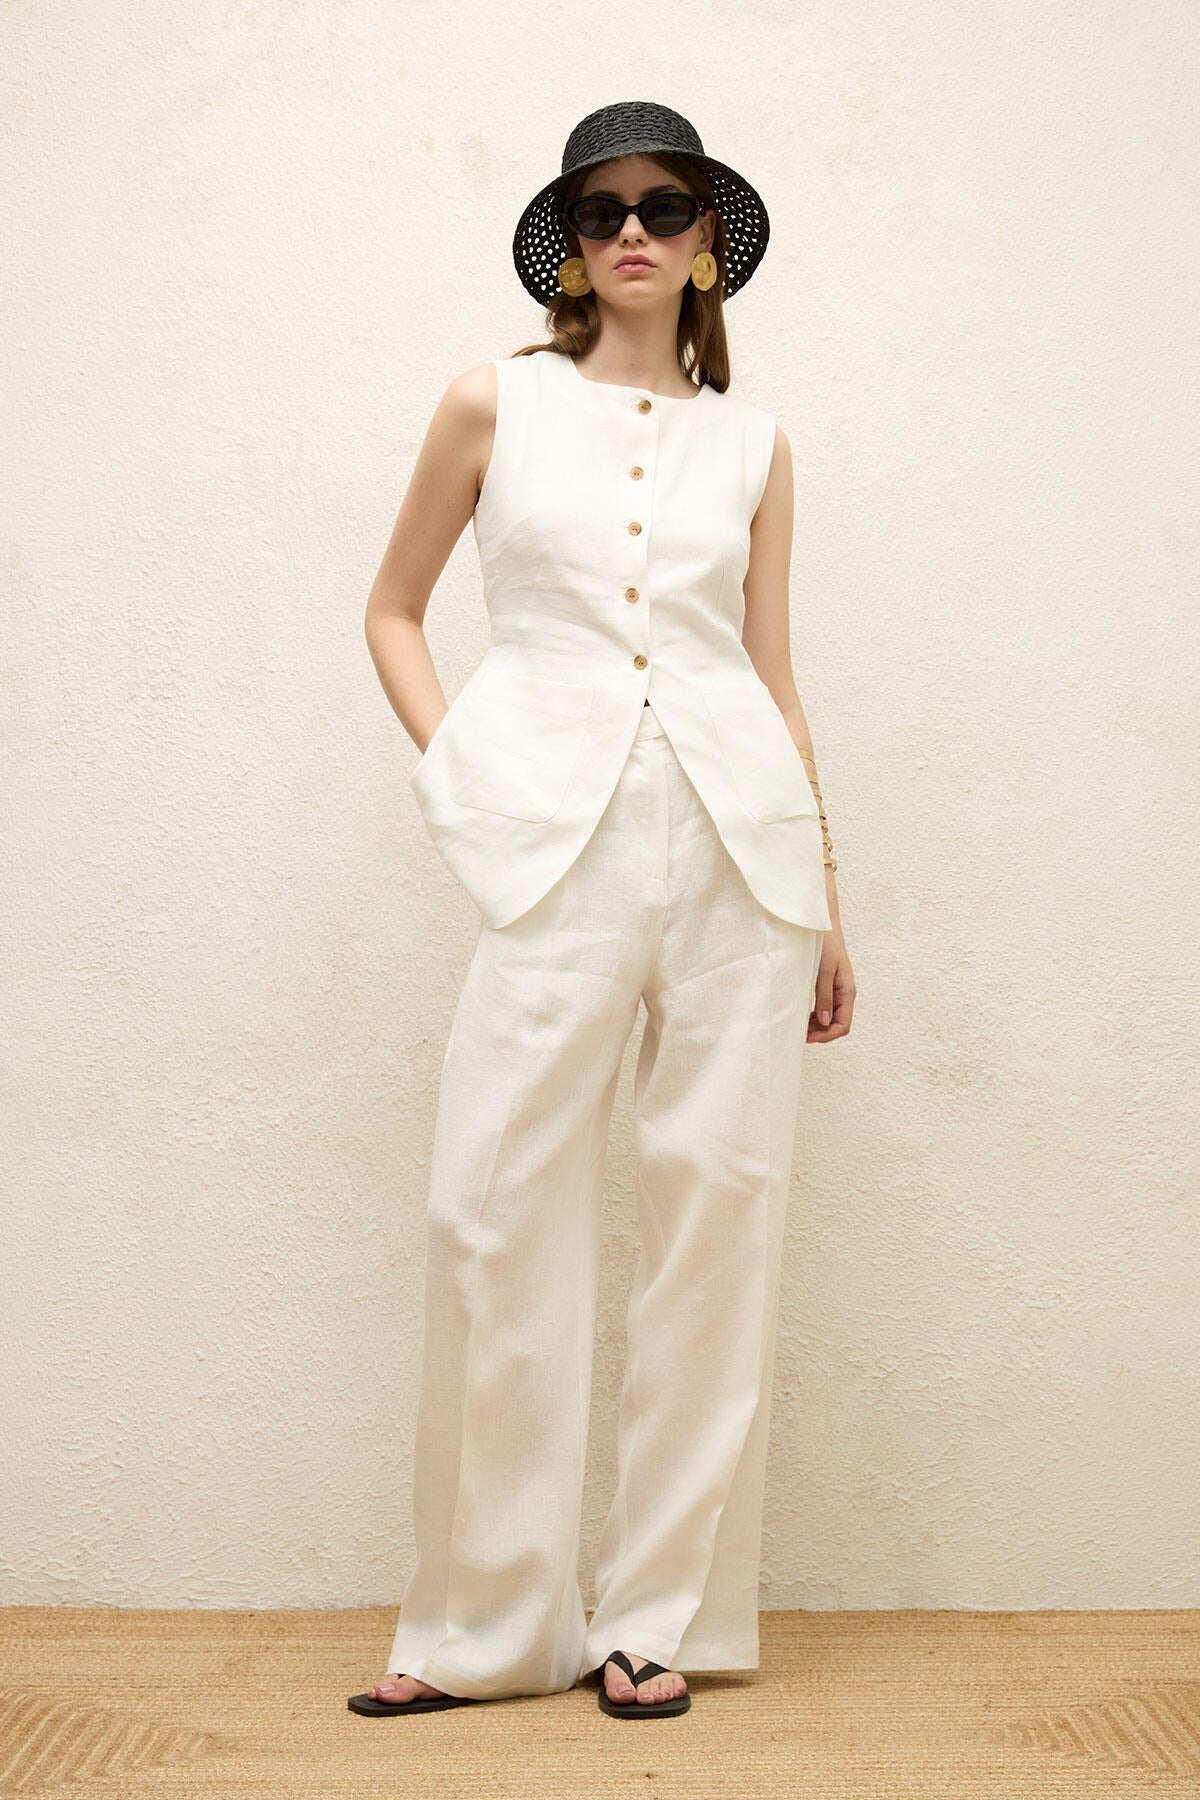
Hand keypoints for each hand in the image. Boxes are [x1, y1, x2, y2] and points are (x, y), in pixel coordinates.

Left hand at [808, 927, 853, 1042]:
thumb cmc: (825, 942)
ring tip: (798, 1027)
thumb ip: (824, 996)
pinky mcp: (828, 984)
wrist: (821, 922)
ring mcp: (836, 989)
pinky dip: (814, 1015)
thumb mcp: (824, 970)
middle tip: (798, 1034)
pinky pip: (824, 1007)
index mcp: (847, 991)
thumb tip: (825, 1021)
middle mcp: (844, 993)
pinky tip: (802, 1015)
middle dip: (820, 1033)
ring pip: (830, 1018)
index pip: (843, 1026)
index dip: (826, 1036)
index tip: (806, 1037)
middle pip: (837, 1024)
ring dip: (816, 1026)